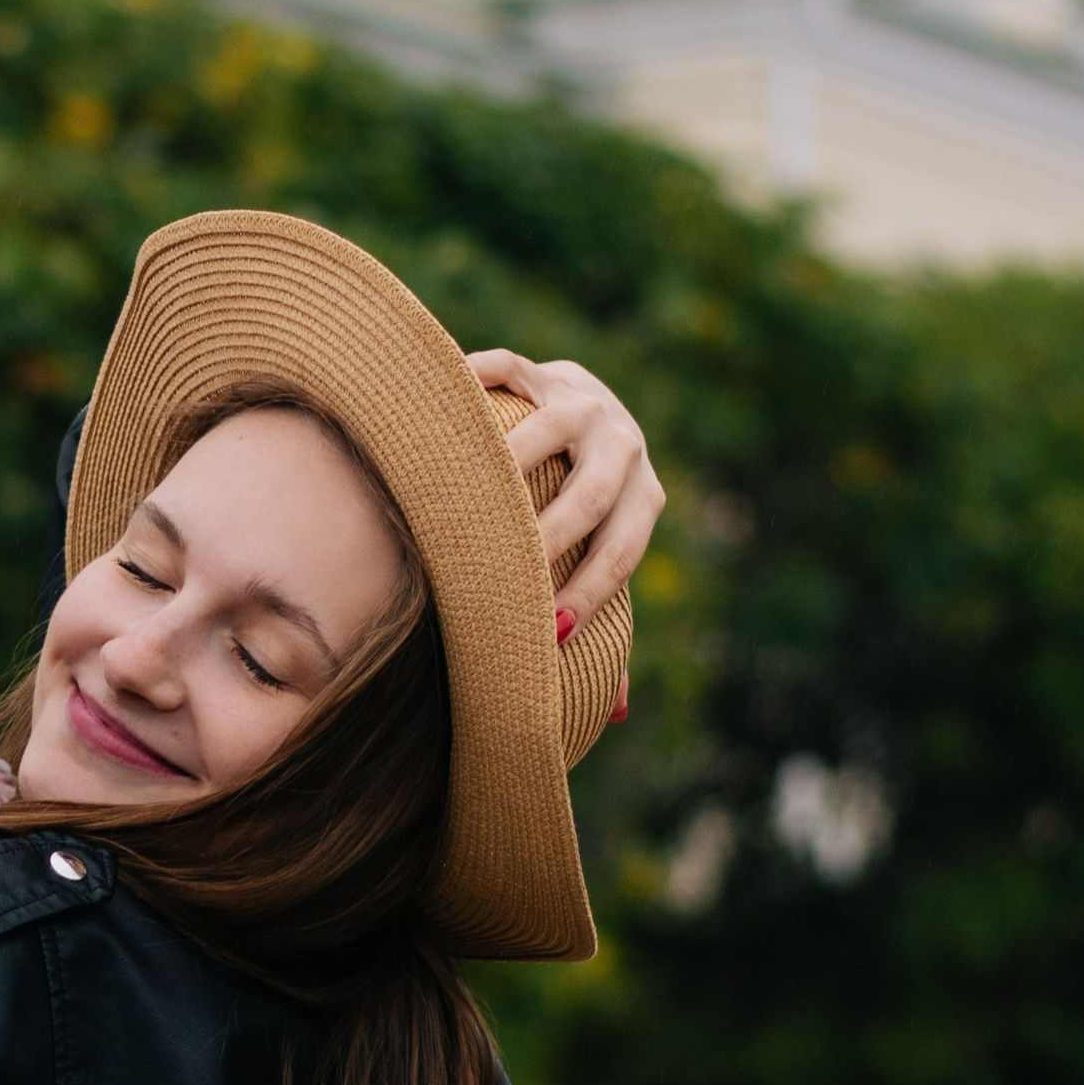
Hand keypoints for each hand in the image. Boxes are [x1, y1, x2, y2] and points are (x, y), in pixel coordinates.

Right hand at [466, 350, 665, 633]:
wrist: (592, 404)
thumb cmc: (593, 500)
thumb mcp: (608, 547)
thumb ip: (606, 611)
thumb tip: (614, 712)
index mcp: (644, 496)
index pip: (620, 551)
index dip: (590, 593)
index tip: (549, 631)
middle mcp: (623, 444)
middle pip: (588, 496)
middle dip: (546, 541)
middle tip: (501, 574)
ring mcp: (581, 401)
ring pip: (546, 431)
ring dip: (506, 469)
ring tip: (464, 504)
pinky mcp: (541, 372)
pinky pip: (506, 372)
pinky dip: (474, 388)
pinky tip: (439, 420)